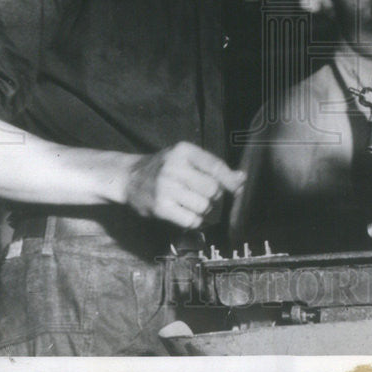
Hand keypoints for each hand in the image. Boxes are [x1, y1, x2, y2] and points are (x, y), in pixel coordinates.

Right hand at [121, 141, 245, 228]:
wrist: (129, 177)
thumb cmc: (164, 167)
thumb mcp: (185, 158)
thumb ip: (212, 167)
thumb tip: (242, 178)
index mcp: (183, 151)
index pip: (216, 166)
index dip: (231, 180)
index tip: (239, 188)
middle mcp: (174, 167)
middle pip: (212, 189)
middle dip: (216, 196)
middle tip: (207, 196)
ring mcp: (166, 188)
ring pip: (204, 206)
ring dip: (206, 210)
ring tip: (195, 204)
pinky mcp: (160, 208)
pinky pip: (191, 220)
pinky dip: (196, 221)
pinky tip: (190, 214)